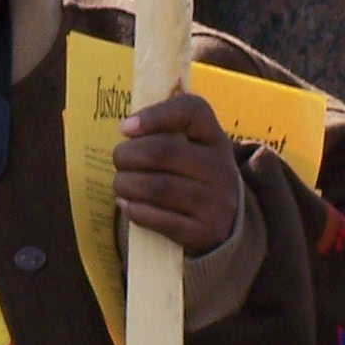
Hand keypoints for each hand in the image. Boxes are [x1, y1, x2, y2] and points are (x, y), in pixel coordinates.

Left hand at [113, 90, 242, 253]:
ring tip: (120, 183)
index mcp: (214, 137)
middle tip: (118, 159)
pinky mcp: (206, 233)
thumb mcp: (192, 146)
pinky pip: (161, 220)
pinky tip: (127, 205)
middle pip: (164, 150)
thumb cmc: (193, 174)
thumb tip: (128, 129)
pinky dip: (136, 210)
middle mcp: (221, 168)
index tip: (125, 128)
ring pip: (158, 187)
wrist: (226, 223)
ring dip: (127, 184)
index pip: (190, 111)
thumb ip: (164, 129)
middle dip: (128, 154)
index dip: (153, 115)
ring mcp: (216, 202)